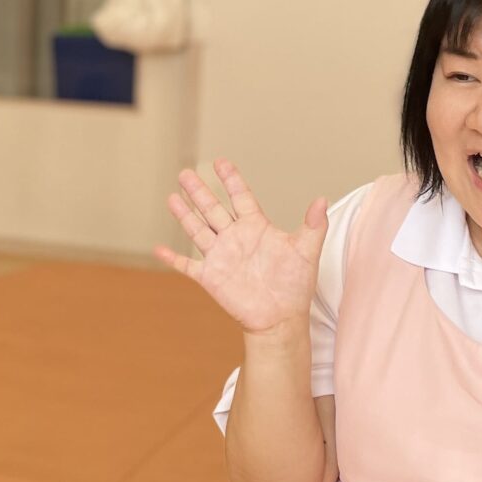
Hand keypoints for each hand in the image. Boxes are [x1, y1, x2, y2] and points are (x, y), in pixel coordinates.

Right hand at [156, 159, 327, 337]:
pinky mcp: (210, 277)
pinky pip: (187, 266)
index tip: (221, 162)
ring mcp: (220, 257)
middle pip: (212, 209)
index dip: (231, 180)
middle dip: (199, 191)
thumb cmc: (295, 286)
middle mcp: (235, 238)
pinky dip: (172, 258)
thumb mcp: (307, 252)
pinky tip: (159, 248)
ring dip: (184, 215)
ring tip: (172, 196)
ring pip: (198, 230)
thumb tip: (322, 200)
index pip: (240, 197)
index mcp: (255, 227)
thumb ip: (313, 226)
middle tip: (186, 172)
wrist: (281, 318)